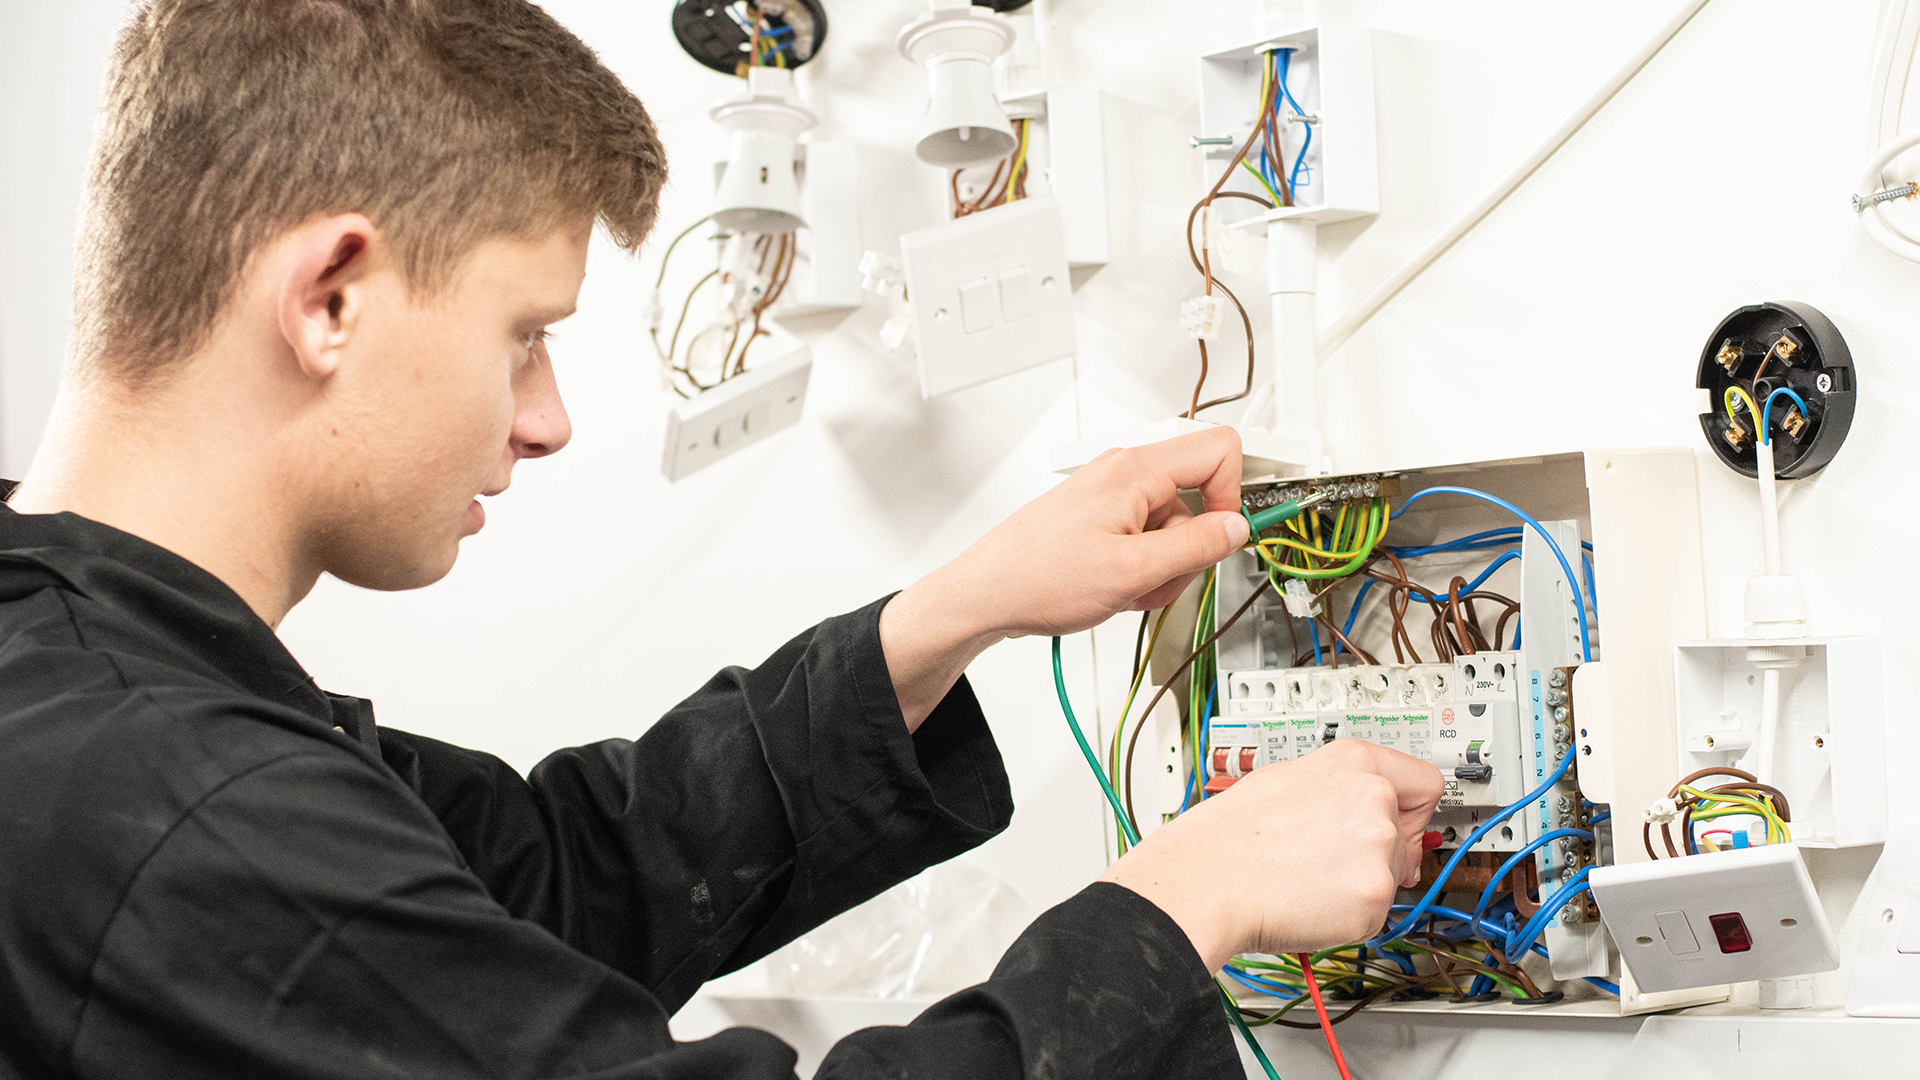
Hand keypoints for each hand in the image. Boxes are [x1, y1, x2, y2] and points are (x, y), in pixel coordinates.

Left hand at [878, 427, 1249, 729]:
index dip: (1232, 494)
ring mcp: (1112, 495)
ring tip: (1124, 586)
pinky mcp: (1102, 518)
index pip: (1220, 450)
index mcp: (1136, 470)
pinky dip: (1140, 568)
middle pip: (1198, 497)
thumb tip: (1237, 528)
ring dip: (1161, 567)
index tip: (1221, 536)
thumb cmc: (1038, 576)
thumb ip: (1195, 548)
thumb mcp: (1131, 571)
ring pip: (1173, 526)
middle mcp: (1125, 472)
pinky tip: (1113, 586)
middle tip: (1156, 575)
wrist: (987, 594)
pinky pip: (1145, 538)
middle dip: (1188, 548)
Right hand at [1099, 740, 1443, 970]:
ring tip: (1307, 877)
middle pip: (1408, 834)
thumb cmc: (1230, 835)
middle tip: (1330, 859)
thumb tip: (1371, 814)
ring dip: (1359, 883)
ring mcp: (1378, 847)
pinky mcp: (1374, 896)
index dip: (1412, 807)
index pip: (1425, 782)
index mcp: (1353, 761)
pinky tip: (1308, 900)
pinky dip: (1348, 915)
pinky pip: (1377, 913)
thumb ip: (1340, 790)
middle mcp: (1374, 798)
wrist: (1206, 880)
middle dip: (1381, 851)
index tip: (1407, 822)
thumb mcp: (1286, 779)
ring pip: (1390, 874)